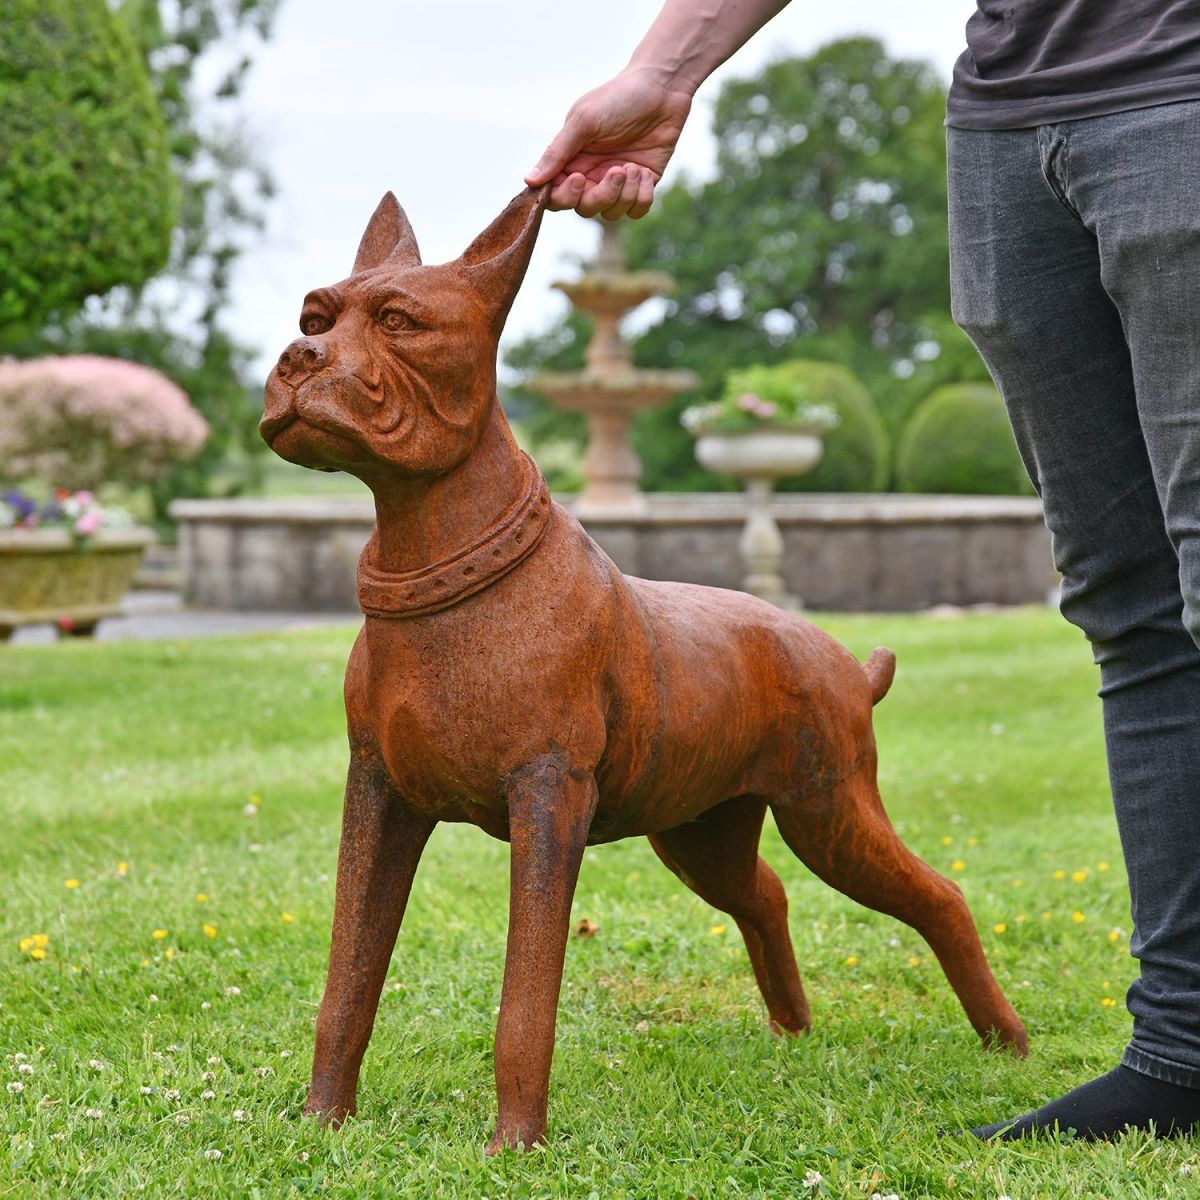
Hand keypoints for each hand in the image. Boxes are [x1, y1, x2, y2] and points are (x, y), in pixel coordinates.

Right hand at [524, 66, 692, 219]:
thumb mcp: (584, 122)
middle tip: (616, 171)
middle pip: (585, 208)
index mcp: (572, 159)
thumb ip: (557, 152)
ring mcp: (617, 182)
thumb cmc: (619, 98)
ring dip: (625, 195)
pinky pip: (636, 211)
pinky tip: (646, 172)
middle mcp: (592, 174)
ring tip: (634, 167)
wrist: (663, 89)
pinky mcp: (642, 185)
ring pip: (611, 213)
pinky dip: (642, 196)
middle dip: (601, 196)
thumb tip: (529, 181)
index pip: (556, 195)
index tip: (579, 179)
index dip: (564, 197)